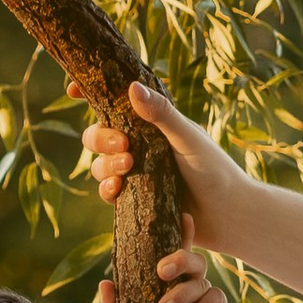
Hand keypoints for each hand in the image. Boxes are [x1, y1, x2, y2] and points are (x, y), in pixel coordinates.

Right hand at [80, 81, 245, 248]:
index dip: (90, 94)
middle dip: (100, 138)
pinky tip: (117, 191)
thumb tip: (131, 87)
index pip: (115, 104)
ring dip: (105, 165)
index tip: (73, 90)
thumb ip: (161, 115)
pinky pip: (108, 192)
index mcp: (151, 124)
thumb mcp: (188, 138)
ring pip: (99, 164)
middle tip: (124, 147)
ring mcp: (136, 173)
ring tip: (128, 168)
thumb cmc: (215, 171)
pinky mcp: (135, 200)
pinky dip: (107, 190)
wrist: (229, 215)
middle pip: (97, 135)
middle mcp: (139, 146)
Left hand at [98, 210, 230, 302]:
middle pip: (191, 258)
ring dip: (183, 292)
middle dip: (178, 258)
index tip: (178, 213)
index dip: (177, 232)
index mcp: (166, 287)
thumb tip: (105, 283)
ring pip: (201, 279)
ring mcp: (204, 302)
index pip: (171, 254)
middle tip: (161, 272)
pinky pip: (216, 298)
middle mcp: (187, 289)